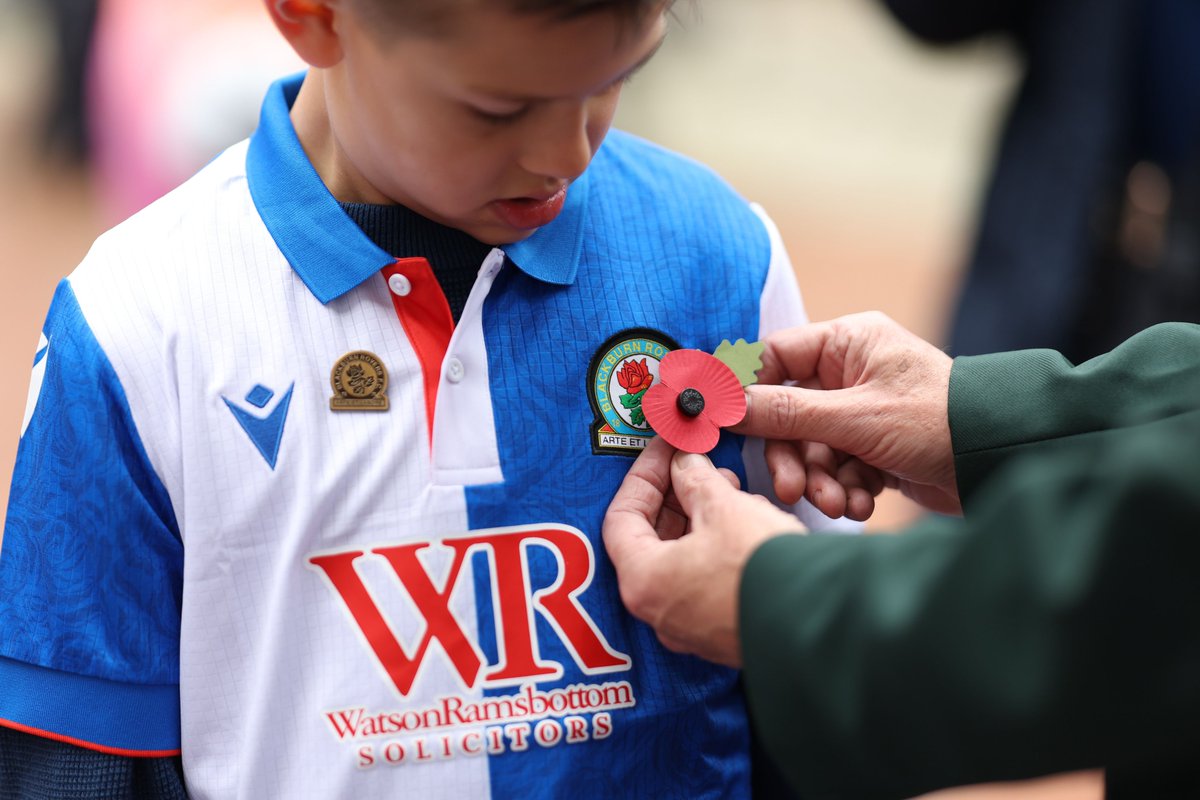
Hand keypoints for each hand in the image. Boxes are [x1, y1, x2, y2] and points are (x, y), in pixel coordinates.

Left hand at [603, 436, 804, 666]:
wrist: (820, 624)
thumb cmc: (763, 570)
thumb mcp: (724, 508)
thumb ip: (695, 479)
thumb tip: (685, 463)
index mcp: (643, 581)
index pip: (621, 517)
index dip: (644, 475)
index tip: (665, 451)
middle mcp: (659, 611)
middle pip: (651, 538)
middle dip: (676, 495)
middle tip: (697, 466)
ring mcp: (691, 626)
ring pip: (682, 558)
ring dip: (701, 517)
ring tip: (731, 490)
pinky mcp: (722, 630)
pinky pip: (707, 579)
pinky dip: (718, 546)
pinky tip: (748, 522)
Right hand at [734, 312, 960, 515]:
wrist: (1001, 462)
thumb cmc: (937, 420)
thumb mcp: (854, 417)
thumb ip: (784, 413)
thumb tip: (722, 405)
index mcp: (847, 343)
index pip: (774, 358)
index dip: (747, 391)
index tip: (724, 423)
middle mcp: (851, 372)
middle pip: (788, 413)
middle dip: (792, 457)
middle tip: (791, 489)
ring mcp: (863, 411)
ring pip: (813, 448)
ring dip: (820, 481)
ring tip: (838, 504)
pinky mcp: (875, 448)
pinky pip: (839, 468)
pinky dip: (845, 489)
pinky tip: (862, 504)